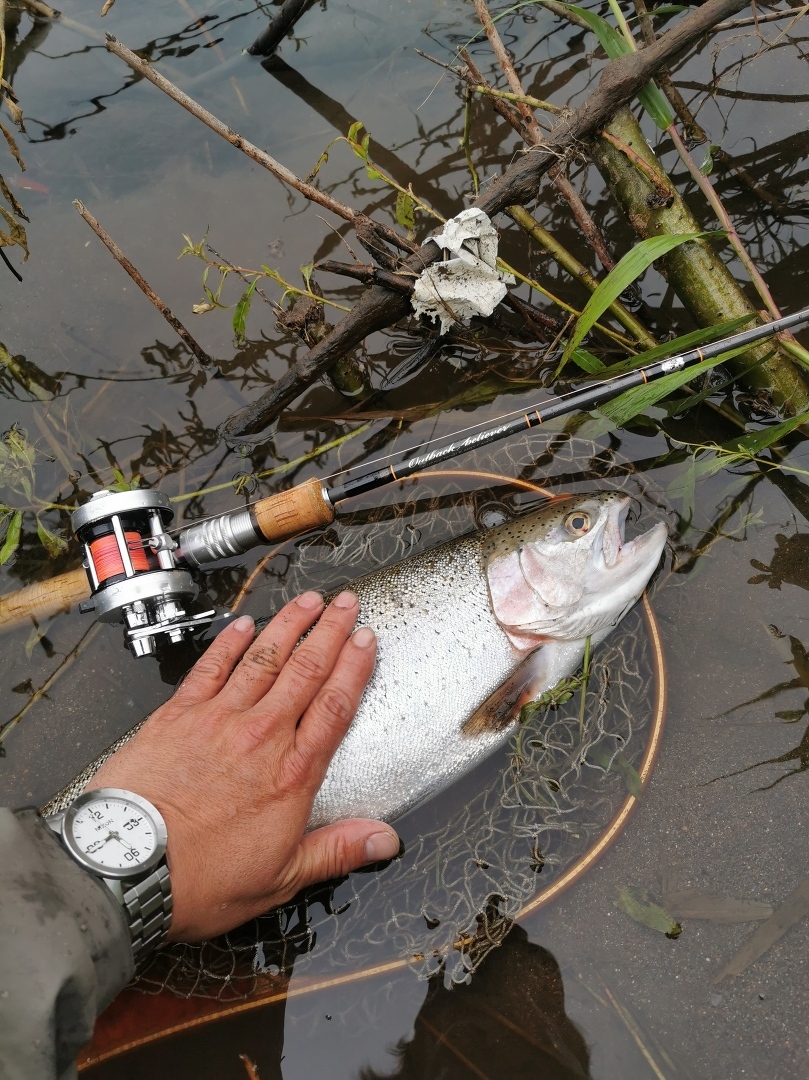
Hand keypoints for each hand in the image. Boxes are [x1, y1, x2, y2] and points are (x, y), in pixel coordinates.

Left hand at [90, 590, 399, 940]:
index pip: (334, 706)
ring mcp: (218, 720)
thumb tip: (385, 841)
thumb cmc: (200, 878)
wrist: (127, 867)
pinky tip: (243, 624)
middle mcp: (260, 736)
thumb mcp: (281, 878)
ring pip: (263, 659)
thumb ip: (337, 850)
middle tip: (346, 603)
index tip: (367, 639)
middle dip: (330, 631)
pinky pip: (210, 668)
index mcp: (291, 774)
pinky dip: (229, 642)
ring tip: (308, 601)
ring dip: (288, 625)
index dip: (354, 667)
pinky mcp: (178, 716)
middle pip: (305, 670)